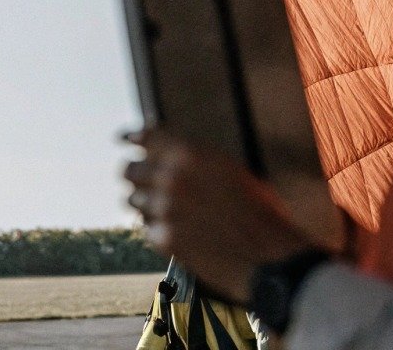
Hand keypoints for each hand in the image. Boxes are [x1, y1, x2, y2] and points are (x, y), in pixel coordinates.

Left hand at [124, 128, 316, 302]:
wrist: (268, 256)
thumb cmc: (260, 212)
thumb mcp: (231, 171)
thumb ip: (197, 160)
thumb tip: (173, 154)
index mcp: (191, 155)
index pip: (147, 137)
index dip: (133, 136)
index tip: (123, 138)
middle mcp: (172, 179)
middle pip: (130, 170)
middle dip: (136, 174)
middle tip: (144, 180)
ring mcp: (165, 210)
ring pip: (133, 201)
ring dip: (145, 202)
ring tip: (166, 209)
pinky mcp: (165, 239)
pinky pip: (147, 228)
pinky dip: (158, 228)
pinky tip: (177, 230)